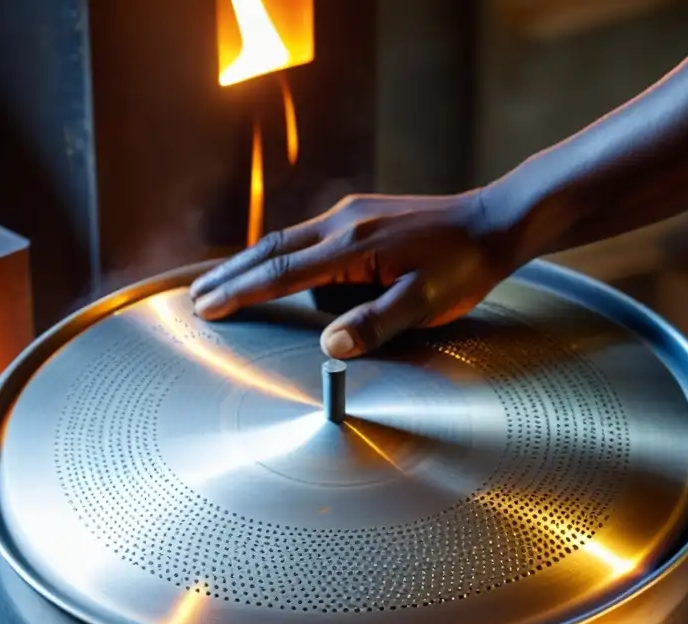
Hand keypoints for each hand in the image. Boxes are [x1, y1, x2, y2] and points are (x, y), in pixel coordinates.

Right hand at [189, 191, 516, 358]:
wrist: (492, 221)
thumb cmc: (462, 266)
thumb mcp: (425, 302)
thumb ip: (376, 323)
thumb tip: (330, 347)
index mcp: (353, 245)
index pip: (282, 274)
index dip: (241, 293)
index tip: (207, 307)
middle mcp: (342, 222)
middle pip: (270, 250)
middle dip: (229, 274)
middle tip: (194, 296)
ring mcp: (349, 214)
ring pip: (284, 239)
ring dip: (248, 263)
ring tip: (219, 283)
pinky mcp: (359, 214)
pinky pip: (304, 235)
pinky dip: (276, 254)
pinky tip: (271, 266)